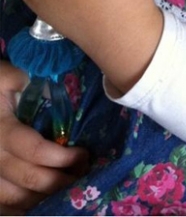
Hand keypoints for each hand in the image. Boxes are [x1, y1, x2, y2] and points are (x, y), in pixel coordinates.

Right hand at [0, 62, 88, 213]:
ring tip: (66, 187)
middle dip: (60, 181)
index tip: (84, 155)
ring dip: (44, 197)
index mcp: (1, 130)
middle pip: (28, 179)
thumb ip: (23, 79)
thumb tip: (49, 85)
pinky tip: (41, 202)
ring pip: (15, 198)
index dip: (62, 158)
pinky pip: (2, 203)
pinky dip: (22, 207)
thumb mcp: (4, 75)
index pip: (35, 151)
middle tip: (82, 174)